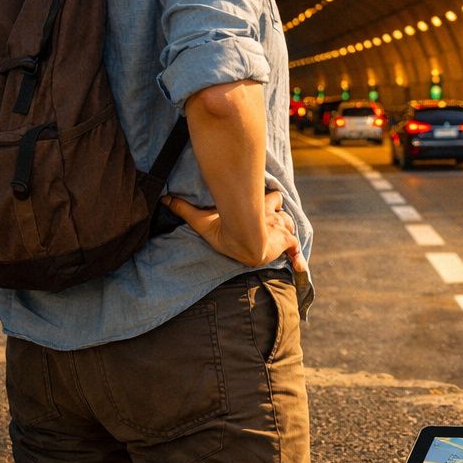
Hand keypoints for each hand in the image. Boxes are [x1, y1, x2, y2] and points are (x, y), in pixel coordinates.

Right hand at [161, 189, 306, 271]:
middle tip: (271, 219)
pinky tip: (298, 266)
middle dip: (276, 210)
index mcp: (256, 206)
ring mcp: (279, 227)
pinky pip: (294, 249)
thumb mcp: (202, 219)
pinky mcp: (284, 241)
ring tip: (280, 237)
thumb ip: (184, 208)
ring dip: (285, 229)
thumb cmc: (223, 228)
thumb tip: (164, 199)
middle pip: (280, 205)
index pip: (269, 196)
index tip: (268, 198)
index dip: (268, 199)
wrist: (243, 239)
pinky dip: (296, 256)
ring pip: (288, 223)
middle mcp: (271, 214)